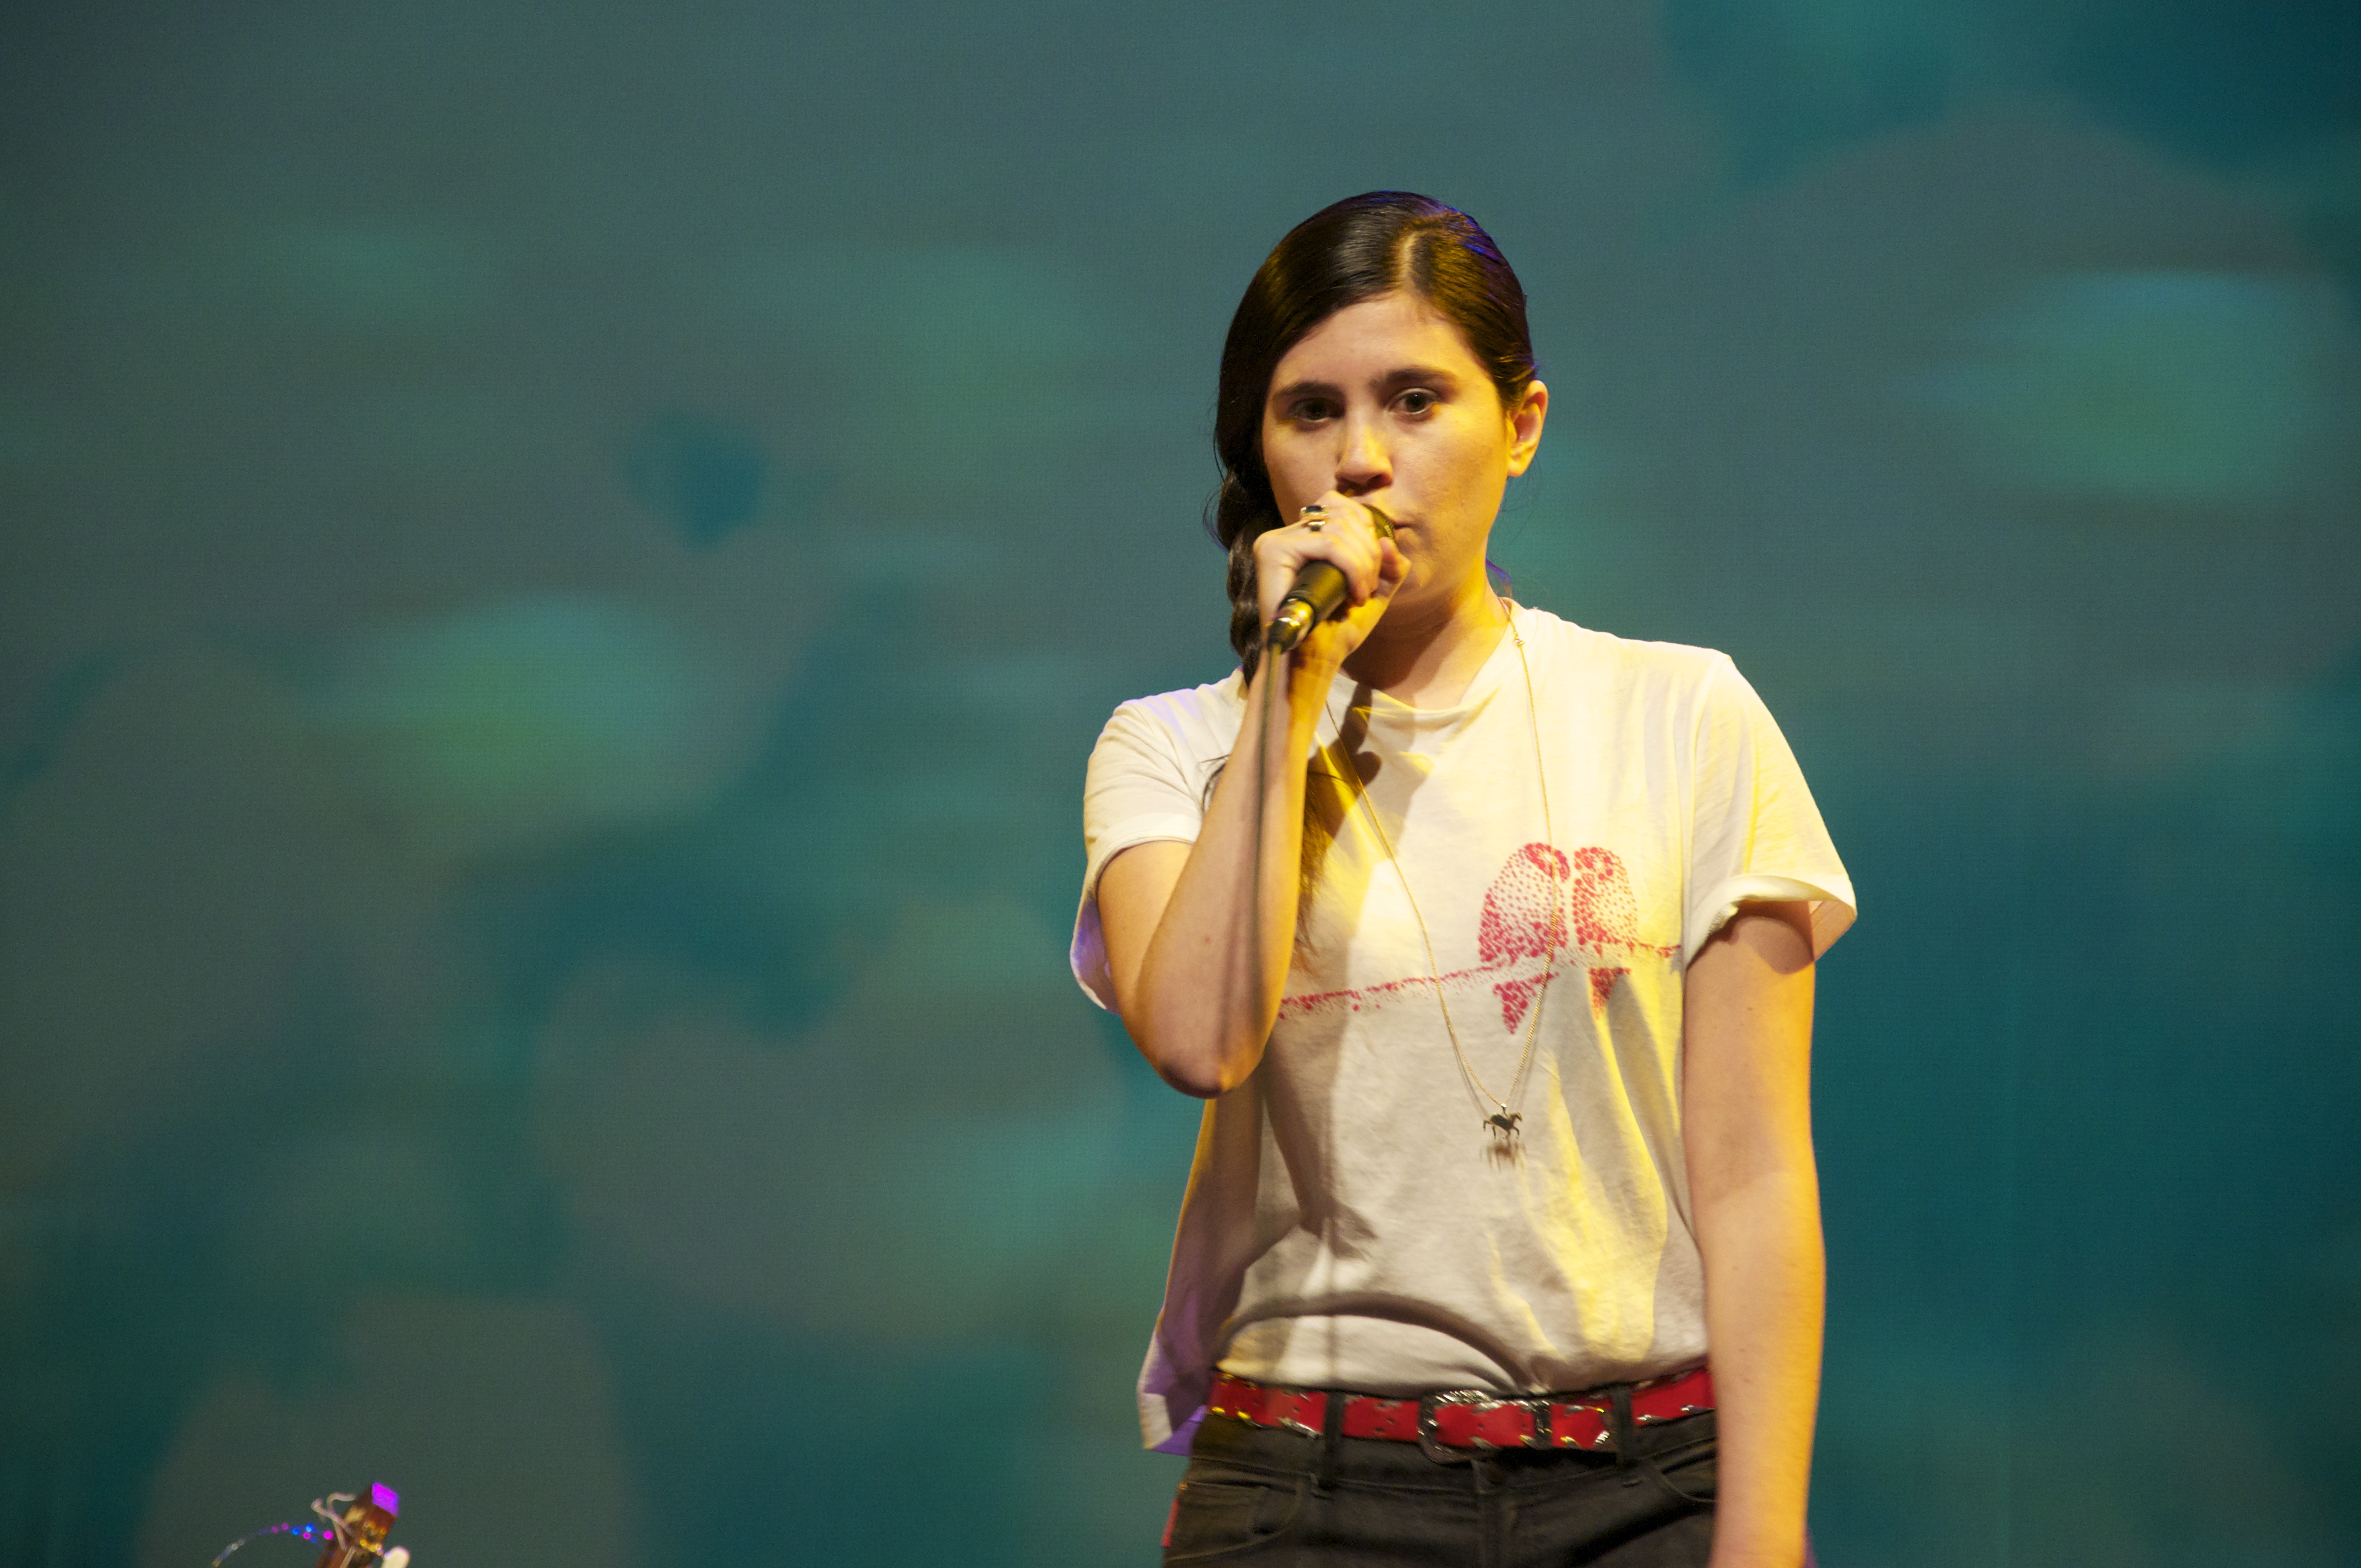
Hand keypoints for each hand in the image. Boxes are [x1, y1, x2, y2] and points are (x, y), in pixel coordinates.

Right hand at [1252, 492, 1406, 673]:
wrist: (1311, 663)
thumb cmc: (1336, 632)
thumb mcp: (1373, 594)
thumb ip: (1388, 566)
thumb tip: (1388, 540)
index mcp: (1304, 538)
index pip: (1340, 505)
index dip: (1367, 529)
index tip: (1372, 571)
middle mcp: (1286, 534)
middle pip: (1343, 513)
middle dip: (1369, 550)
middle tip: (1369, 588)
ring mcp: (1276, 541)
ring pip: (1338, 526)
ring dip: (1363, 562)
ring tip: (1361, 594)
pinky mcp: (1272, 551)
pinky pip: (1327, 543)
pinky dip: (1351, 567)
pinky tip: (1353, 594)